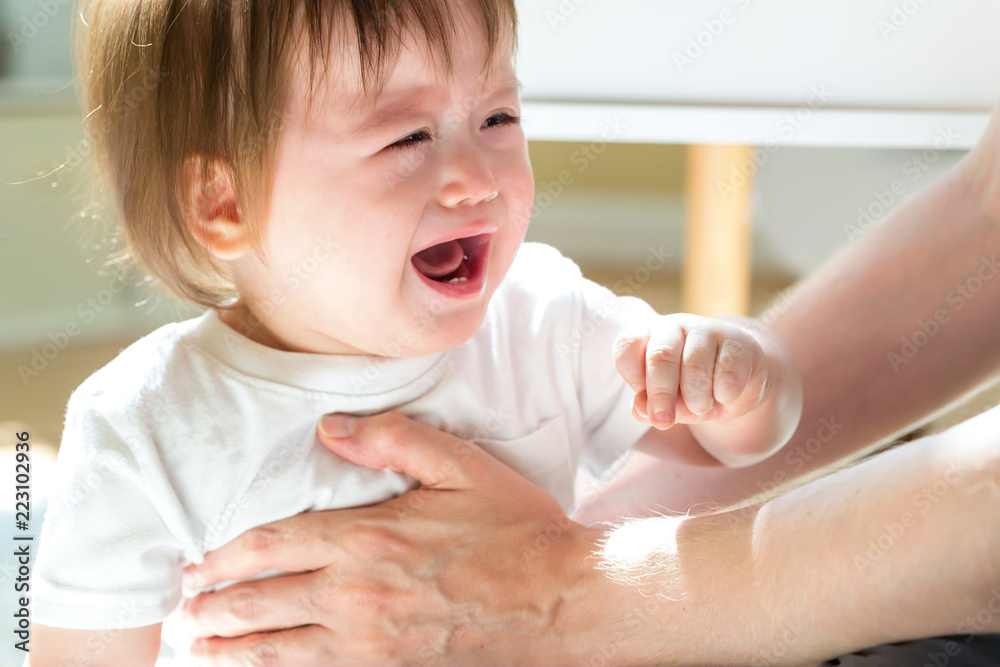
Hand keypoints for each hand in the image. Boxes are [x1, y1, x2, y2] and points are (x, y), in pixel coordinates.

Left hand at [180, 413, 606, 665]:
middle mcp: (357, 595)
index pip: (272, 548)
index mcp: (369, 539)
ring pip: (280, 650)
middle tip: (183, 612)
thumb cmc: (514, 529)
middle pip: (262, 604)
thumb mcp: (460, 466)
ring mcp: (372, 643)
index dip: (224, 559)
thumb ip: (392, 440)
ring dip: (232, 649)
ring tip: (200, 648)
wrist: (561, 600)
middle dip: (213, 608)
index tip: (194, 566)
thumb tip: (329, 428)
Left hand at [613, 314, 768, 430]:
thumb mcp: (667, 402)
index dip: (630, 371)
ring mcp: (707, 330)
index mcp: (648, 337)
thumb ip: (648, 405)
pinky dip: (724, 395)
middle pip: (661, 355)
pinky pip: (727, 375)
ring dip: (697, 400)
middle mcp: (674, 327)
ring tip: (701, 406)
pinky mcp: (737, 342)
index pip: (628, 344)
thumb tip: (641, 408)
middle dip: (661, 394)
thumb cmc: (691, 391)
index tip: (639, 392)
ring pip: (695, 368)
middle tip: (663, 421)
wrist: (737, 385)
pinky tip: (725, 393)